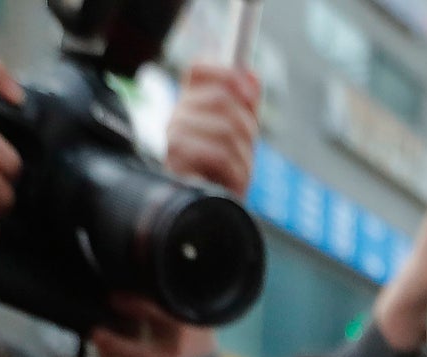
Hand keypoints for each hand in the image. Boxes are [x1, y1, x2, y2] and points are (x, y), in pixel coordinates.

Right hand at [164, 63, 260, 196]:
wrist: (210, 217)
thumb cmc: (225, 176)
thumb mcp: (240, 136)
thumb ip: (246, 104)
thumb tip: (251, 74)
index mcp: (191, 105)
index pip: (199, 69)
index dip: (226, 74)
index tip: (248, 93)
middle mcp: (178, 116)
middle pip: (222, 98)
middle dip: (247, 126)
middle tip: (247, 149)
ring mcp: (174, 137)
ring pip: (226, 129)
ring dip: (244, 155)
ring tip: (237, 172)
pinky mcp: (177, 161)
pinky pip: (220, 155)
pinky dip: (236, 172)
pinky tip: (231, 183)